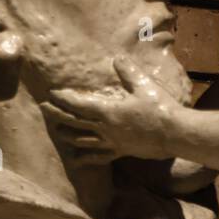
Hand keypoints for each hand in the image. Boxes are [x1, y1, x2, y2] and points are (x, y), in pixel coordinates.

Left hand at [43, 55, 178, 162]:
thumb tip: (116, 59)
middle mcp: (106, 129)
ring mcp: (112, 142)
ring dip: (68, 135)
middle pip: (75, 122)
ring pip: (83, 140)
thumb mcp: (144, 85)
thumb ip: (128, 72)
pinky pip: (99, 156)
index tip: (52, 94)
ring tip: (57, 133)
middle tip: (43, 109)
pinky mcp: (121, 151)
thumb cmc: (160, 108)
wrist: (175, 134)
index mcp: (109, 111)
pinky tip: (76, 160)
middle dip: (58, 115)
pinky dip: (86, 157)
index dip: (64, 99)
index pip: (79, 104)